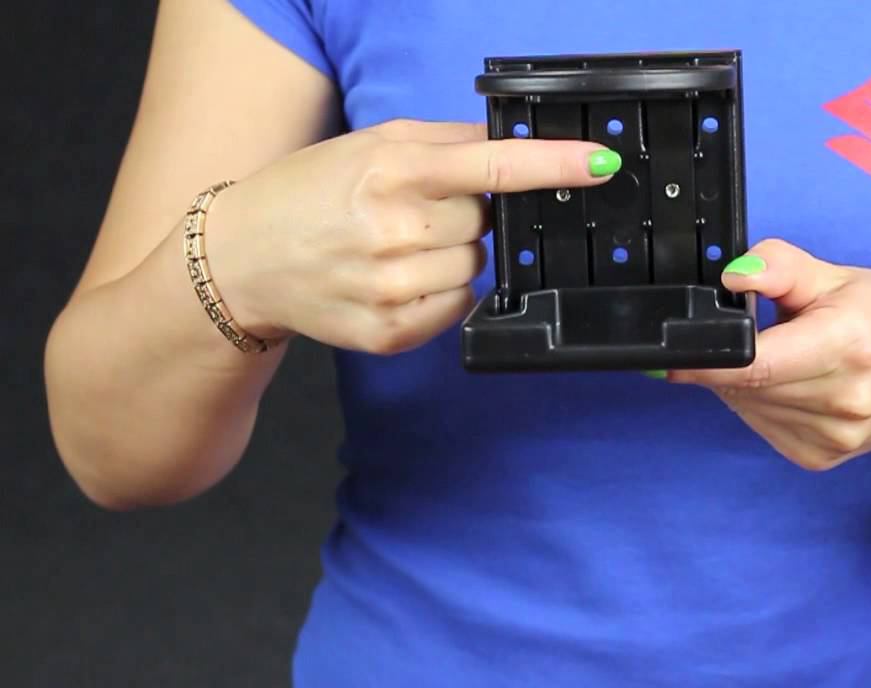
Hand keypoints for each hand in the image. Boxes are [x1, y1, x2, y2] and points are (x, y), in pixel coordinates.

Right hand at [207, 119, 619, 353]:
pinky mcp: (389, 333)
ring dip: (451, 256)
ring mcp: (391, 287)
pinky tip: (396, 280)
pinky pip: (456, 308)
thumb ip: (446, 141)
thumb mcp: (372, 144)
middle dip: (463, 216)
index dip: (554, 166)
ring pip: (474, 268)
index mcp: (392, 171)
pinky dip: (440, 294)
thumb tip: (512, 142)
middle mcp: (394, 229)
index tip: (599, 165)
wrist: (240, 260)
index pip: (492, 167)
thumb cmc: (309, 192)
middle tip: (412, 214)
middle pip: (486, 224)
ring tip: (396, 247)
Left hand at [668, 239, 870, 470]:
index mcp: (851, 345)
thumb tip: (733, 275)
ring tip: (783, 352)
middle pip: (747, 384)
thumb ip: (781, 267)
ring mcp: (833, 437)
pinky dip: (759, 401)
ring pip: (747, 405)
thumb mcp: (838, 276)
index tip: (674, 350)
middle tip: (748, 330)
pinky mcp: (819, 458)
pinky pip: (760, 425)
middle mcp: (845, 399)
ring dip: (743, 379)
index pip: (759, 363)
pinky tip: (789, 381)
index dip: (708, 359)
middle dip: (726, 357)